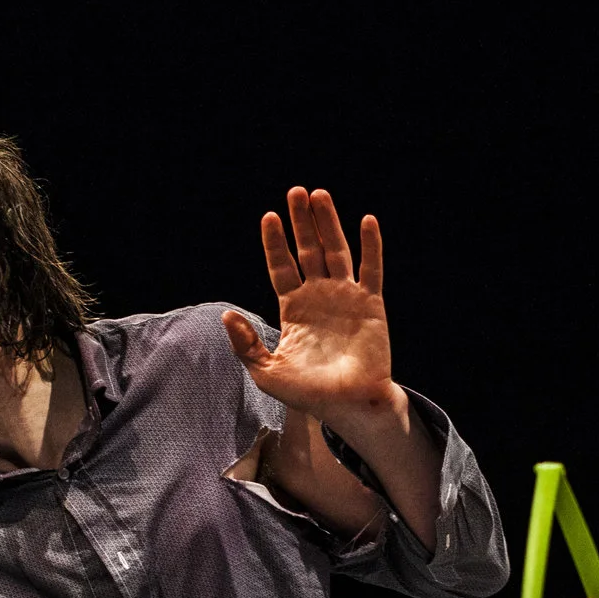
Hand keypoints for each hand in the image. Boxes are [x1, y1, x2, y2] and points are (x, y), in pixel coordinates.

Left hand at [222, 187, 404, 442]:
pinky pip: (371, 269)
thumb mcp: (266, 371)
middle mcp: (320, 297)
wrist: (348, 405)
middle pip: (308, 250)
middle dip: (301, 222)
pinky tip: (366, 221)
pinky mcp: (371, 304)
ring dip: (328, 223)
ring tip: (319, 195)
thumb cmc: (308, 394)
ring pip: (336, 252)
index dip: (276, 243)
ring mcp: (346, 298)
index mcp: (294, 309)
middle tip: (295, 192)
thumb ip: (245, 344)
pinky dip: (370, 246)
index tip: (269, 217)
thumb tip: (227, 314)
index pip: (282, 267)